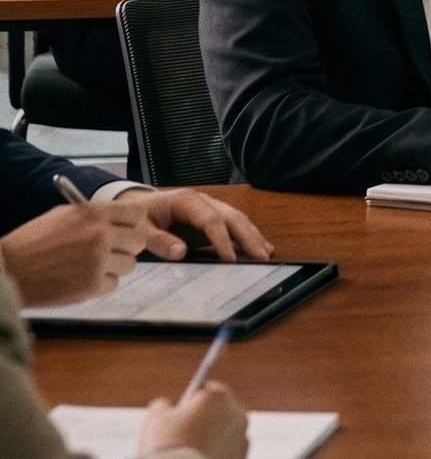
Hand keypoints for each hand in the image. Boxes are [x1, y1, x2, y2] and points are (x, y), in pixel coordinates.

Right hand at [0, 196, 166, 304]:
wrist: (8, 270)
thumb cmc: (31, 242)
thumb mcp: (63, 215)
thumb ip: (94, 215)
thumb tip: (121, 219)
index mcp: (94, 214)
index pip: (137, 215)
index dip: (132, 224)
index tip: (125, 229)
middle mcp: (100, 235)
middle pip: (139, 241)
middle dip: (126, 246)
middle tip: (110, 250)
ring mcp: (98, 261)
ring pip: (130, 264)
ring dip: (115, 266)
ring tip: (90, 266)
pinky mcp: (92, 286)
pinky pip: (113, 283)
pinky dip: (101, 283)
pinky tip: (81, 279)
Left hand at [136, 189, 272, 263]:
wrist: (134, 206)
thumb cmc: (137, 217)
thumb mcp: (139, 229)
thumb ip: (157, 240)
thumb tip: (180, 252)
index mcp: (187, 201)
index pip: (211, 220)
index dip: (222, 240)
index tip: (231, 260)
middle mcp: (204, 202)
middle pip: (232, 217)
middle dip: (248, 236)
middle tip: (261, 256)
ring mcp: (210, 209)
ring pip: (237, 220)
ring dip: (253, 236)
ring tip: (266, 253)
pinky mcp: (211, 219)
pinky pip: (234, 226)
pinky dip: (248, 236)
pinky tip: (262, 246)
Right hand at [139, 382, 247, 458]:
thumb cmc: (167, 444)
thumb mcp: (155, 418)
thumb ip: (163, 404)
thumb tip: (167, 406)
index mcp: (217, 396)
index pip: (208, 388)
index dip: (195, 397)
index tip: (187, 405)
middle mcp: (236, 412)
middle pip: (220, 409)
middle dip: (207, 415)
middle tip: (190, 426)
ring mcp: (242, 435)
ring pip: (226, 429)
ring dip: (216, 433)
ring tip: (196, 444)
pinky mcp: (242, 454)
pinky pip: (229, 448)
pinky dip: (220, 450)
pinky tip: (205, 454)